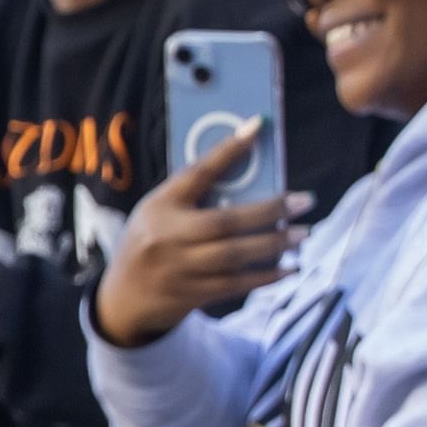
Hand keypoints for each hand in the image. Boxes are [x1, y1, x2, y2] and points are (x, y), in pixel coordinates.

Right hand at [91, 134, 301, 343]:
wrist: (123, 299)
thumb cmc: (150, 243)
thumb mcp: (159, 211)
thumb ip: (193, 196)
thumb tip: (249, 174)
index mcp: (159, 206)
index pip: (196, 173)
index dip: (227, 151)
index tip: (257, 127)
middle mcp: (166, 236)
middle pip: (224, 221)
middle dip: (269, 210)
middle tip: (303, 200)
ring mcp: (178, 269)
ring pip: (234, 255)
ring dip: (274, 244)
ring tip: (302, 233)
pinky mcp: (191, 295)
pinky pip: (235, 284)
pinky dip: (266, 276)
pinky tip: (289, 267)